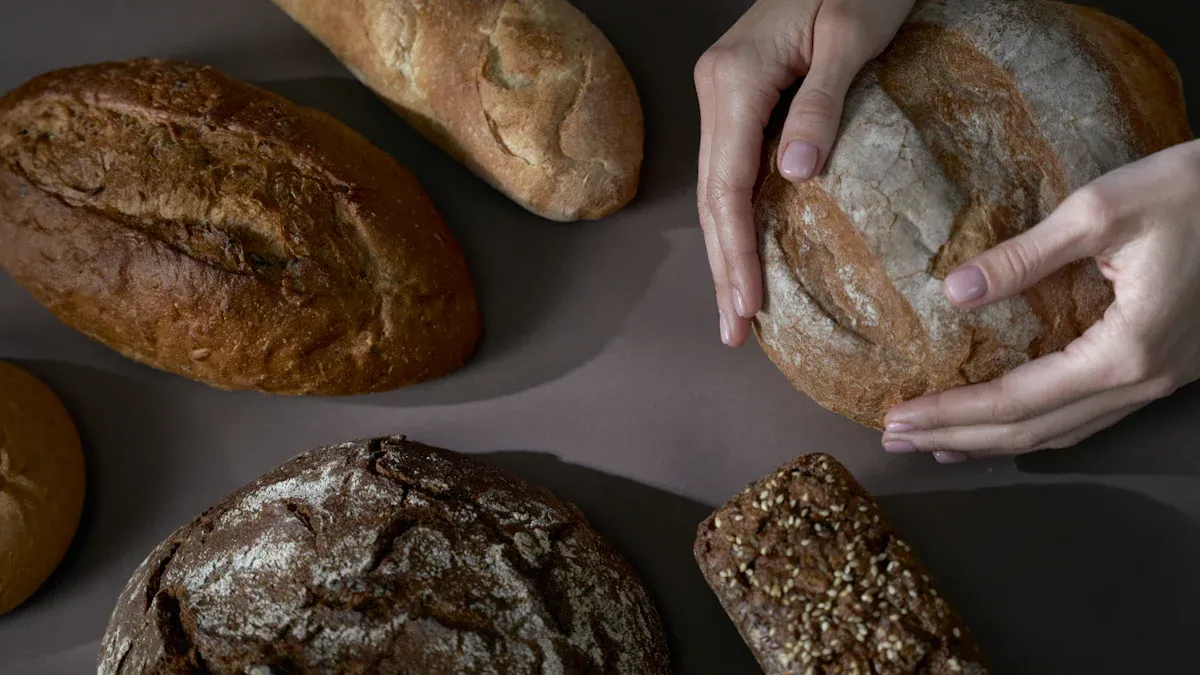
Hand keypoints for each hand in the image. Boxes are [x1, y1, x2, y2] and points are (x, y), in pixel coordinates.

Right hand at [694, 0, 913, 346]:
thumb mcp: (851, 36)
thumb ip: (822, 104)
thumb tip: (793, 174)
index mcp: (735, 79)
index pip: (726, 184)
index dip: (735, 251)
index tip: (748, 306)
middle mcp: (718, 90)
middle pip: (711, 197)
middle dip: (723, 268)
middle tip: (734, 332)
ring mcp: (725, 94)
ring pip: (715, 188)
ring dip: (725, 251)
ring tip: (736, 310)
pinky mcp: (742, 97)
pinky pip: (732, 169)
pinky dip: (737, 218)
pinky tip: (746, 252)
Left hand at [882, 139, 1199, 462]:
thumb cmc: (1196, 191)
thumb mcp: (1100, 210)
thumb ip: (1024, 257)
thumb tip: (954, 292)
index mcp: (1122, 353)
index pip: (1014, 400)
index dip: (951, 413)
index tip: (896, 416)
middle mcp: (1141, 381)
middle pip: (1034, 430)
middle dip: (960, 438)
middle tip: (897, 438)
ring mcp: (1159, 380)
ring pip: (1064, 431)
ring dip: (995, 439)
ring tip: (939, 442)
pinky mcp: (1165, 366)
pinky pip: (1089, 413)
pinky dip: (1039, 424)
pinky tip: (1010, 419)